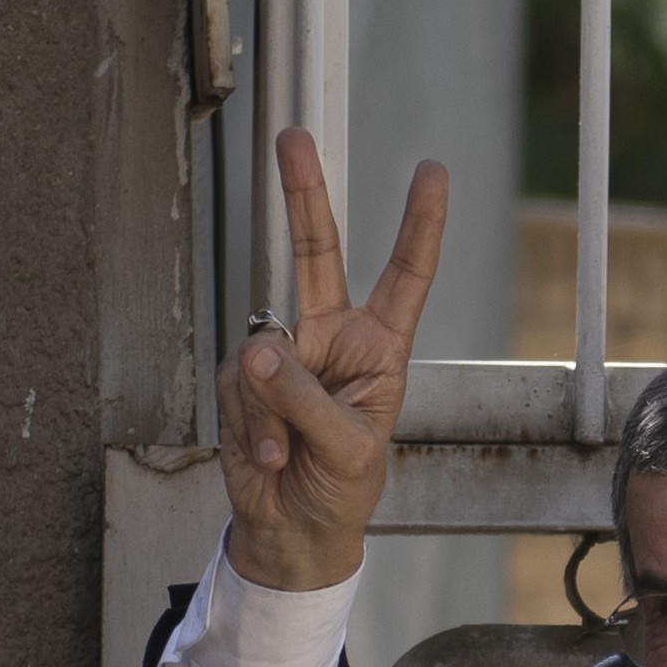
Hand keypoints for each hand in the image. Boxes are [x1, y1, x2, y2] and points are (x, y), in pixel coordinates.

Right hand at [218, 129, 445, 591]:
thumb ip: (307, 401)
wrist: (293, 528)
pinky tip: (267, 455)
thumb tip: (259, 352)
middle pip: (317, 252)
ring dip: (273, 409)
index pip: (406, 276)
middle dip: (303, 194)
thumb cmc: (339, 488)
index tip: (431, 171)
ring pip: (262, 350)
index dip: (419, 225)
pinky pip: (236, 386)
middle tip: (291, 138)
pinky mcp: (241, 377)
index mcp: (381, 348)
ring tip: (289, 451)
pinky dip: (250, 426)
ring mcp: (283, 353)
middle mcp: (332, 336)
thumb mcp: (346, 451)